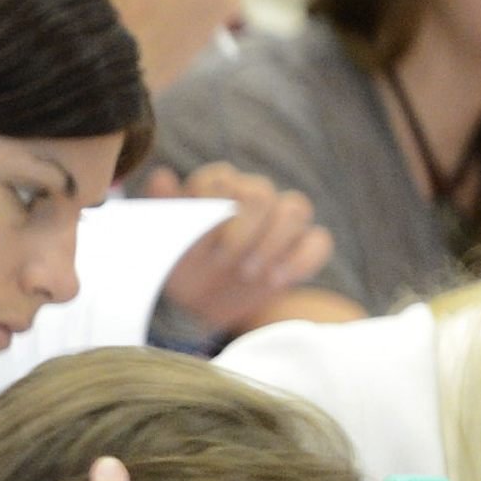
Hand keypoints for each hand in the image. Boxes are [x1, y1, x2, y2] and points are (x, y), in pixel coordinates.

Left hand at [142, 165, 333, 332]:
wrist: (201, 305)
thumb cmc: (179, 267)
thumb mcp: (163, 244)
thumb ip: (164, 207)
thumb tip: (162, 175)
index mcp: (215, 188)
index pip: (219, 179)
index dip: (211, 205)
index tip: (200, 234)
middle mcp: (252, 196)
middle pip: (261, 192)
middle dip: (244, 229)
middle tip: (225, 260)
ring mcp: (281, 220)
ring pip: (294, 208)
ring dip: (271, 242)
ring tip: (247, 273)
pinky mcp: (303, 245)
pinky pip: (318, 241)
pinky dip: (300, 260)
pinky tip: (276, 279)